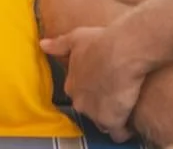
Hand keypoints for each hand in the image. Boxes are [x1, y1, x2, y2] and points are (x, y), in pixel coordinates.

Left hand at [40, 26, 145, 141]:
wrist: (122, 51)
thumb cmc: (100, 42)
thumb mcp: (76, 38)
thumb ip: (59, 45)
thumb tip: (43, 45)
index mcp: (71, 85)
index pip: (79, 94)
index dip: (91, 90)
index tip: (102, 83)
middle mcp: (79, 101)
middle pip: (89, 109)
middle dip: (100, 104)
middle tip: (115, 92)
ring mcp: (94, 113)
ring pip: (102, 122)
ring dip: (111, 117)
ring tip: (124, 105)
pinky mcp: (111, 120)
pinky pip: (118, 134)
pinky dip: (124, 130)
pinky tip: (130, 122)